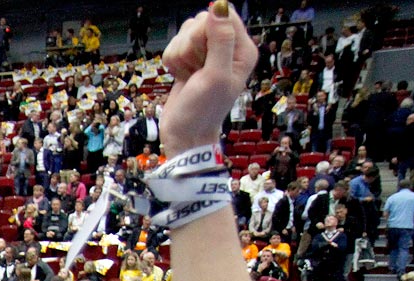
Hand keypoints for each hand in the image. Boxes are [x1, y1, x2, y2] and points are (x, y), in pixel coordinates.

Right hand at [160, 2, 258, 156]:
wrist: (184, 135)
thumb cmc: (202, 112)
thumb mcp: (215, 76)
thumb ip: (220, 40)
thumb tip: (219, 7)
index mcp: (242, 49)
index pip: (222, 15)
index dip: (205, 30)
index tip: (202, 54)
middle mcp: (226, 48)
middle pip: (200, 21)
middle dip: (189, 45)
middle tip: (195, 68)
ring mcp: (207, 54)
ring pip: (185, 33)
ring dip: (179, 55)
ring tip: (188, 75)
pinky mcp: (190, 61)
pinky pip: (175, 46)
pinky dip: (172, 62)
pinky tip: (181, 77)